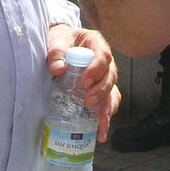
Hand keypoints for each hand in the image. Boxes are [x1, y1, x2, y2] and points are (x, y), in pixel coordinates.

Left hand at [47, 25, 120, 139]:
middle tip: (89, 101)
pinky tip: (101, 130)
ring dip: (107, 106)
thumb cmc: (60, 40)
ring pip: (113, 91)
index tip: (85, 81)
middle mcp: (104, 60)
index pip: (103, 55)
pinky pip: (109, 102)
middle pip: (110, 75)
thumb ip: (56, 52)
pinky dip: (106, 116)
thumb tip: (57, 68)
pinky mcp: (100, 89)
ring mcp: (104, 76)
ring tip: (100, 121)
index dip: (97, 69)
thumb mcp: (57, 40)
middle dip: (102, 91)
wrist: (59, 45)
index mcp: (95, 43)